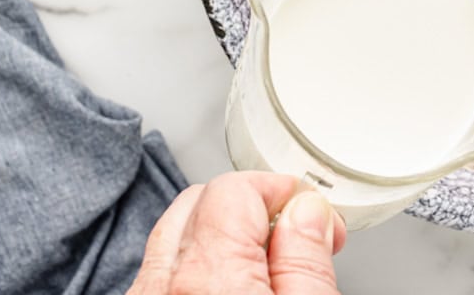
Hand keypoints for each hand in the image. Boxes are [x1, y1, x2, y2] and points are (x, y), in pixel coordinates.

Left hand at [128, 171, 346, 293]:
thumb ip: (306, 259)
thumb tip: (306, 210)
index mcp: (210, 277)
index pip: (236, 188)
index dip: (283, 193)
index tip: (314, 217)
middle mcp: (162, 287)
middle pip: (199, 203)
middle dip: (250, 208)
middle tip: (296, 238)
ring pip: (174, 238)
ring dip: (220, 237)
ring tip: (266, 266)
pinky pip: (159, 275)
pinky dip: (193, 269)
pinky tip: (230, 289)